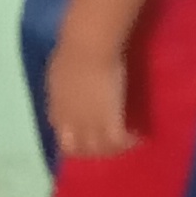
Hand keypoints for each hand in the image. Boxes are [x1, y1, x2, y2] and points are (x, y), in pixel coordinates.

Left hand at [48, 27, 135, 159]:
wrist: (89, 46)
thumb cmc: (73, 48)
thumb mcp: (60, 70)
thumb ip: (62, 85)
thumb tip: (67, 85)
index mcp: (56, 108)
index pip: (62, 135)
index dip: (75, 139)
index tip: (87, 137)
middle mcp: (71, 121)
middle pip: (79, 149)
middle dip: (93, 151)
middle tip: (109, 145)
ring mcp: (91, 123)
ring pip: (100, 148)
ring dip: (114, 148)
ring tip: (127, 142)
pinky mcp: (111, 120)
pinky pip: (119, 141)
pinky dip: (129, 142)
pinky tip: (139, 136)